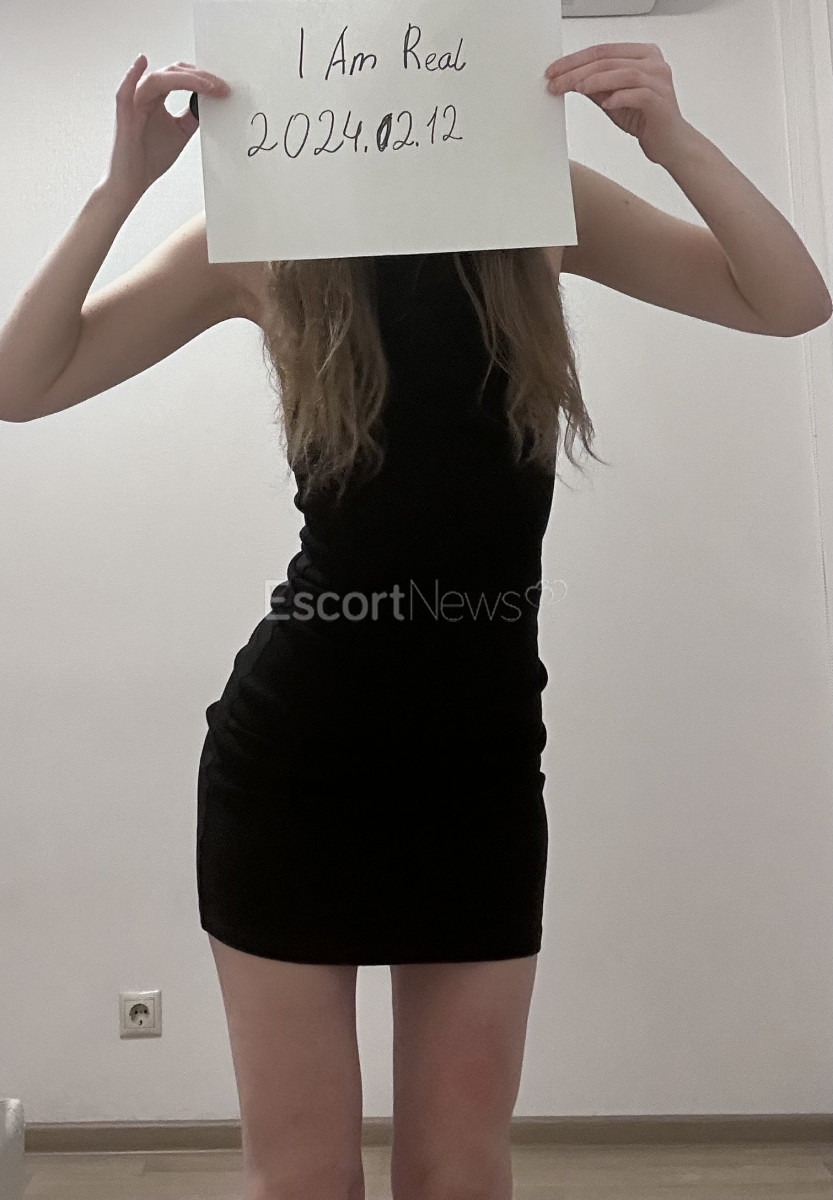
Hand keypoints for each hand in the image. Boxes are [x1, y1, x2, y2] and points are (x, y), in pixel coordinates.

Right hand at [102, 55, 230, 205]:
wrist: (133, 180)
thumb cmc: (150, 157)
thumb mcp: (181, 132)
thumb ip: (193, 115)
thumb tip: (210, 102)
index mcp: (158, 98)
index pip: (181, 77)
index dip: (202, 78)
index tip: (222, 87)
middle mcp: (146, 96)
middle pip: (172, 73)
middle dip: (198, 77)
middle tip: (219, 85)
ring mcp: (134, 103)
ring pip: (157, 80)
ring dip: (183, 79)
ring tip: (205, 84)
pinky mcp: (124, 115)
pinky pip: (125, 91)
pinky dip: (131, 75)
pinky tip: (142, 63)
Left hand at [545, 42, 689, 165]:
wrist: (670, 143)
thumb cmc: (644, 118)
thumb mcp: (612, 99)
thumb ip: (595, 86)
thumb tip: (569, 79)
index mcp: (642, 55)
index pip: (603, 51)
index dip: (575, 60)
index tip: (553, 71)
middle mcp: (653, 62)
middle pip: (609, 60)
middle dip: (577, 71)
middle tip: (556, 82)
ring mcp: (659, 80)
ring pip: (623, 73)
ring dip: (596, 81)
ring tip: (576, 88)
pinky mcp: (661, 101)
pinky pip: (638, 94)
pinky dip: (619, 98)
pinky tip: (606, 104)